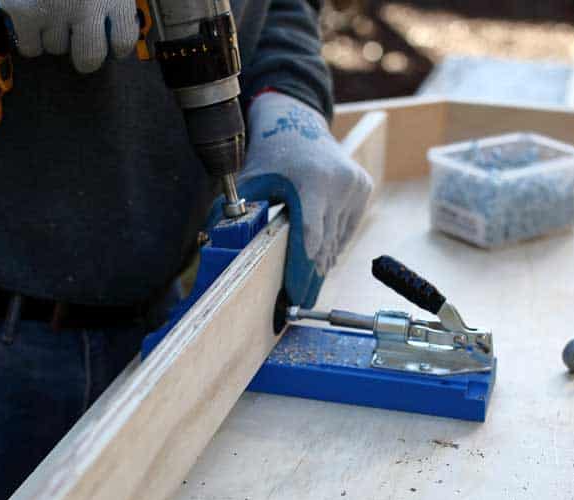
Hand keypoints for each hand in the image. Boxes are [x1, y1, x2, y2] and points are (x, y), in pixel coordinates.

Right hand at [0, 0, 138, 72]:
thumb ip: (109, 1)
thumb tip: (111, 32)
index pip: (123, 42)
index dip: (116, 46)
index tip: (111, 46)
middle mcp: (86, 4)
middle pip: (89, 58)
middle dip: (84, 53)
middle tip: (78, 41)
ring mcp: (53, 9)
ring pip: (56, 49)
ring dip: (53, 36)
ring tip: (49, 10)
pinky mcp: (23, 11)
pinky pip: (30, 46)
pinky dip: (29, 36)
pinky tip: (30, 16)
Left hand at [235, 92, 372, 307]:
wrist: (299, 124)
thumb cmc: (270, 156)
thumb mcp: (250, 181)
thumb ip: (236, 212)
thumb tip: (210, 242)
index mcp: (313, 181)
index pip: (310, 236)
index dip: (302, 269)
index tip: (295, 295)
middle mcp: (340, 184)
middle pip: (325, 243)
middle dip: (311, 273)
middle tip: (301, 301)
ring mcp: (356, 186)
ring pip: (338, 239)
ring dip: (323, 260)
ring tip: (309, 283)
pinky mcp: (364, 188)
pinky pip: (347, 228)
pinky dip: (333, 242)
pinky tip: (321, 255)